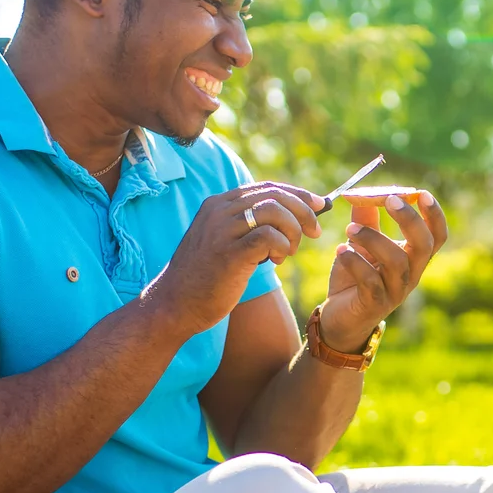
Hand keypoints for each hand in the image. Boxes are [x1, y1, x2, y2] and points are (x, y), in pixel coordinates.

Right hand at [150, 181, 324, 334]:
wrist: (175, 305)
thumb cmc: (205, 278)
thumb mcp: (223, 242)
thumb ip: (247, 226)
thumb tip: (291, 218)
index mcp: (218, 204)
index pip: (266, 187)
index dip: (297, 194)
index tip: (318, 205)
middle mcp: (218, 211)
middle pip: (274, 195)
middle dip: (303, 211)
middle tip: (314, 232)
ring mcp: (222, 231)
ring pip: (274, 212)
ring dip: (293, 231)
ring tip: (288, 252)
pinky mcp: (229, 253)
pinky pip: (269, 236)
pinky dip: (282, 246)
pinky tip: (276, 260)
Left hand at [320, 191, 447, 352]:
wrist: (340, 317)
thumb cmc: (355, 278)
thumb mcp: (362, 245)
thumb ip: (365, 220)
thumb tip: (360, 192)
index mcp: (413, 259)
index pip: (437, 236)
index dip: (434, 215)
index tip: (422, 193)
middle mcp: (411, 275)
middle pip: (423, 245)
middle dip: (409, 220)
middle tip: (389, 200)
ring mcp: (395, 292)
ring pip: (396, 261)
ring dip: (372, 238)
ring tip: (349, 229)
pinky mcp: (374, 305)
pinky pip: (370, 281)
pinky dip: (355, 262)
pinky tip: (340, 251)